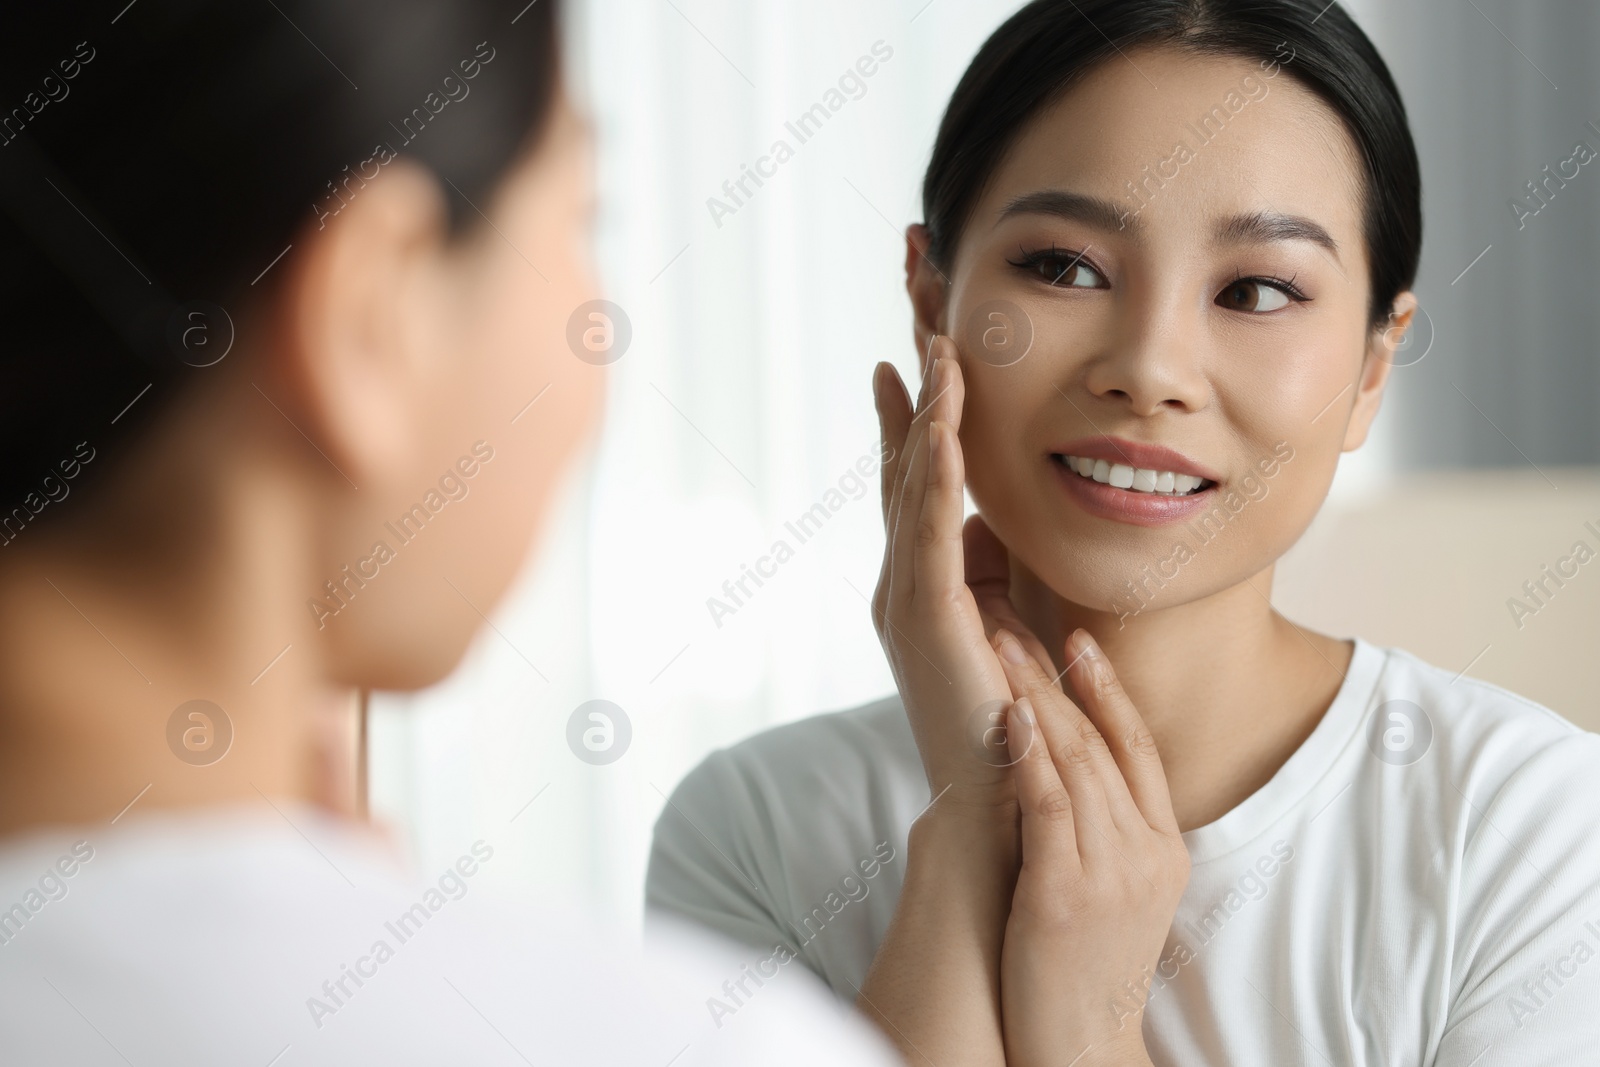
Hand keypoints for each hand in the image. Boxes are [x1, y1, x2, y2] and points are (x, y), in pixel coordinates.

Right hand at [872, 337, 1054, 820]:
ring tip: (939, 357)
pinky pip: (932, 529)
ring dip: (929, 418)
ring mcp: (908, 599)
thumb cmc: (1002, 726)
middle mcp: (900, 586)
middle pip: (906, 475)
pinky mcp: (929, 616)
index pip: (911, 492)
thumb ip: (989, 578)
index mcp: (919, 590)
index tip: (909, 368)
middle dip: (918, 403)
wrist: (989, 801)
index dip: (910, 427)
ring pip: (915, 489)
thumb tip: (992, 527)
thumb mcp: (999, 631)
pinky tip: (944, 429)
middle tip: (925, 338)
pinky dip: (936, 476)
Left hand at [992, 627, 1188, 1066]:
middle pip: (1103, 744)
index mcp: (1162, 849)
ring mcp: (1111, 873)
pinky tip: (1010, 715)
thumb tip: (1061, 771)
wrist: (1080, 1048)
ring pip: (1076, 763)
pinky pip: (1050, 806)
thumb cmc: (1079, 969)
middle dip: (1058, 679)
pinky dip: (1030, 756)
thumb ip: (1098, 831)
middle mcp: (1145, 853)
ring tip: (1002, 648)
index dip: (1108, 690)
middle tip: (1021, 625)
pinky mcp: (1066, 894)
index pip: (1137, 749)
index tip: (1079, 639)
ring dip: (1035, 698)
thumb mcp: (1109, 891)